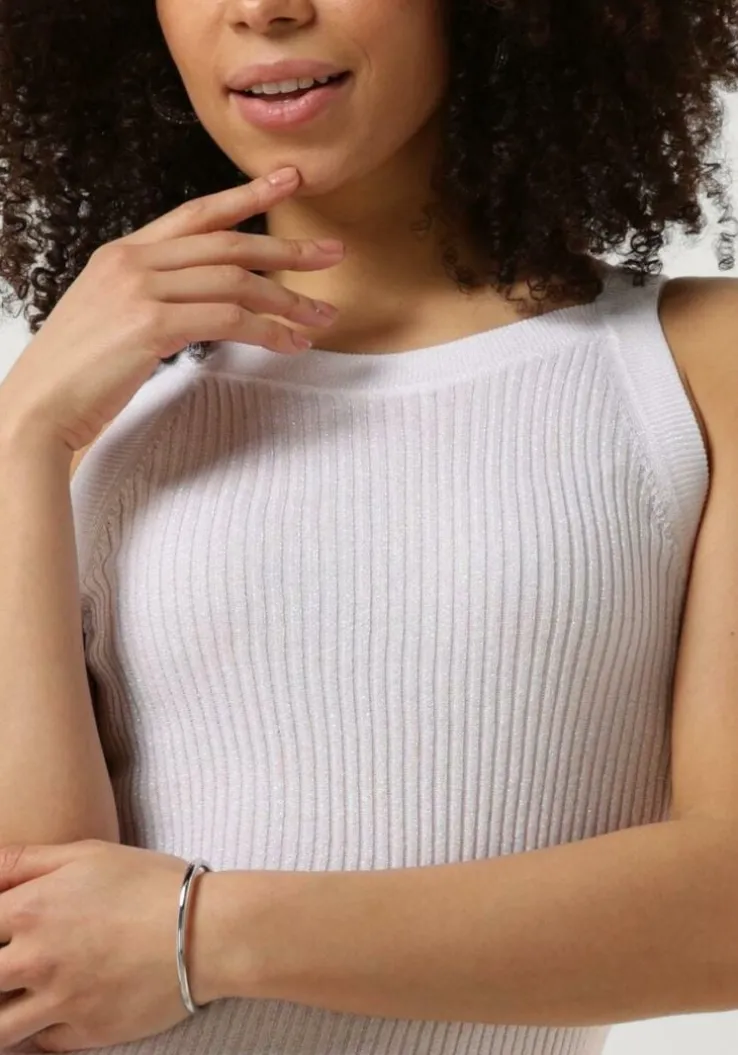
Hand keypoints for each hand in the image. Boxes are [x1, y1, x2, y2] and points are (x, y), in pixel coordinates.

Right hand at [0, 165, 344, 453]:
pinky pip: (227, 318)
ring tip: (323, 316)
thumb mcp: (112, 316)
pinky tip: (290, 343)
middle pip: (227, 244)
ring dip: (287, 300)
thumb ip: (154, 296)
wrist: (39, 407)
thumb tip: (204, 302)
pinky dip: (267, 331)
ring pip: (234, 281)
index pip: (197, 214)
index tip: (288, 181)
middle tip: (333, 254)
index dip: (247, 195)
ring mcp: (140, 289)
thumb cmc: (78, 373)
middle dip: (287, 250)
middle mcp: (133, 260)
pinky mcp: (150, 325)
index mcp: (123, 252)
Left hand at [0, 840, 208, 1051]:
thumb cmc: (150, 883)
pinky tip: (50, 1010)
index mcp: (31, 910)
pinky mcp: (83, 1032)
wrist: (208, 931)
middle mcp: (35, 960)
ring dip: (1, 1011)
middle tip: (10, 962)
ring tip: (14, 997)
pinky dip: (37, 1031)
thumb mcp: (87, 853)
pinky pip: (39, 1043)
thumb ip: (24, 860)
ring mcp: (57, 1002)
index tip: (2, 931)